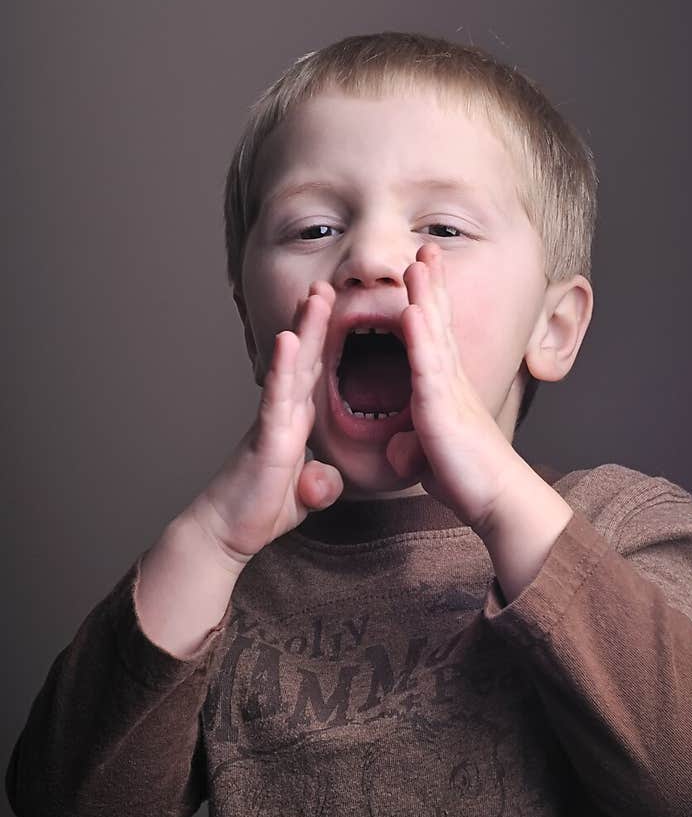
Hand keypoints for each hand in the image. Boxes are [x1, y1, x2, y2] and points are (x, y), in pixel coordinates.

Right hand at [185, 282, 344, 566]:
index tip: (342, 313)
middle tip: (329, 283)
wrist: (224, 533)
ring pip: (292, 368)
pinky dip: (283, 369)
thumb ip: (318, 485)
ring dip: (305, 329)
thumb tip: (324, 481)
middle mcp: (283, 415)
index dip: (328, 345)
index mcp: (295, 423)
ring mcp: (273, 423)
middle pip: (306, 360)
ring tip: (316, 294)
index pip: (316, 376)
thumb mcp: (301, 496)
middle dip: (318, 322)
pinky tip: (288, 340)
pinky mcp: (266, 439)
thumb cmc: (257, 512)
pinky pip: (275, 398)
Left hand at [386, 243, 524, 533]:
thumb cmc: (467, 481)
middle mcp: (452, 383)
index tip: (423, 271)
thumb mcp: (430, 456)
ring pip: (434, 334)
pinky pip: (429, 367)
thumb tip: (400, 446)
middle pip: (439, 322)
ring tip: (419, 260)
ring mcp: (449, 392)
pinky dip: (421, 337)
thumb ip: (413, 443)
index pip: (436, 337)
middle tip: (426, 247)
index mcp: (447, 390)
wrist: (496, 499)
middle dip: (432, 283)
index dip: (430, 302)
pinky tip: (414, 309)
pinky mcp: (443, 410)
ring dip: (426, 295)